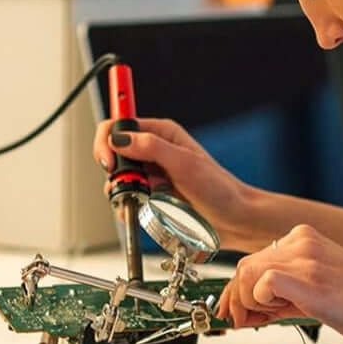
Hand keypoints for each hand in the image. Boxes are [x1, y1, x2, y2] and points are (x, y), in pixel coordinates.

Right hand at [93, 117, 265, 250]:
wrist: (234, 219)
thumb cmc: (220, 189)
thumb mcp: (185, 164)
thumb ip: (152, 147)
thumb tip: (121, 139)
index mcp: (162, 133)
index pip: (120, 124)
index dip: (108, 139)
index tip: (108, 159)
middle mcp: (154, 150)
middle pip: (113, 151)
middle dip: (114, 170)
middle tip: (128, 184)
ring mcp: (151, 173)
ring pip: (118, 177)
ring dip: (122, 190)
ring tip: (141, 199)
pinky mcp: (151, 194)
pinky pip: (127, 197)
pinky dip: (127, 205)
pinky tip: (141, 209)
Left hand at [215, 224, 342, 343]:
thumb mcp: (313, 291)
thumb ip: (279, 296)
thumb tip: (246, 310)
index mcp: (303, 238)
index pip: (253, 259)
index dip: (238, 290)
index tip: (235, 310)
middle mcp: (301, 241)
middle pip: (244, 266)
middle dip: (236, 299)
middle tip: (241, 322)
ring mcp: (305, 256)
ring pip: (247, 273)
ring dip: (248, 303)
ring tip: (267, 320)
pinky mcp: (308, 276)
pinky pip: (263, 283)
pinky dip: (260, 303)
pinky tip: (276, 314)